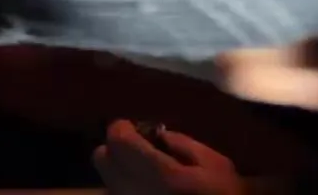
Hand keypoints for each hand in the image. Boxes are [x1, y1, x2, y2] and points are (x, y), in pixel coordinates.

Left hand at [93, 120, 241, 194]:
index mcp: (152, 172)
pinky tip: (151, 194)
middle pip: (101, 157)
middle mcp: (129, 189)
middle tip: (141, 152)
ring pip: (108, 180)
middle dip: (117, 149)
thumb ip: (183, 144)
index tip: (139, 130)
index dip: (124, 128)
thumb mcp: (216, 166)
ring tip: (149, 178)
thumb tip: (160, 135)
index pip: (117, 138)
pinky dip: (128, 191)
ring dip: (121, 172)